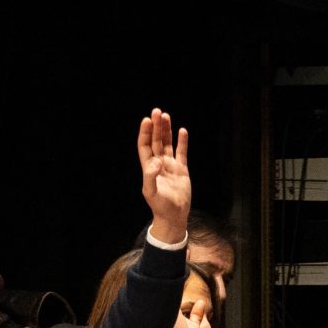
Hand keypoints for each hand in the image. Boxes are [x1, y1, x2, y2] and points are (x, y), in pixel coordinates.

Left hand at [138, 108, 190, 244]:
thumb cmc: (160, 206)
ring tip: (166, 116)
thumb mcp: (151, 193)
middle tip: (157, 112)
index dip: (145, 133)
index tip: (147, 120)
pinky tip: (182, 131)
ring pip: (168, 144)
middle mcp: (158, 164)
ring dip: (167, 130)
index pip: (145, 146)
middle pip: (156, 141)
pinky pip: (181, 152)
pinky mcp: (182, 169)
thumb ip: (150, 177)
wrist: (174, 215)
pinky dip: (182, 142)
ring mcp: (170, 165)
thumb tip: (155, 161)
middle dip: (156, 127)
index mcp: (148, 168)